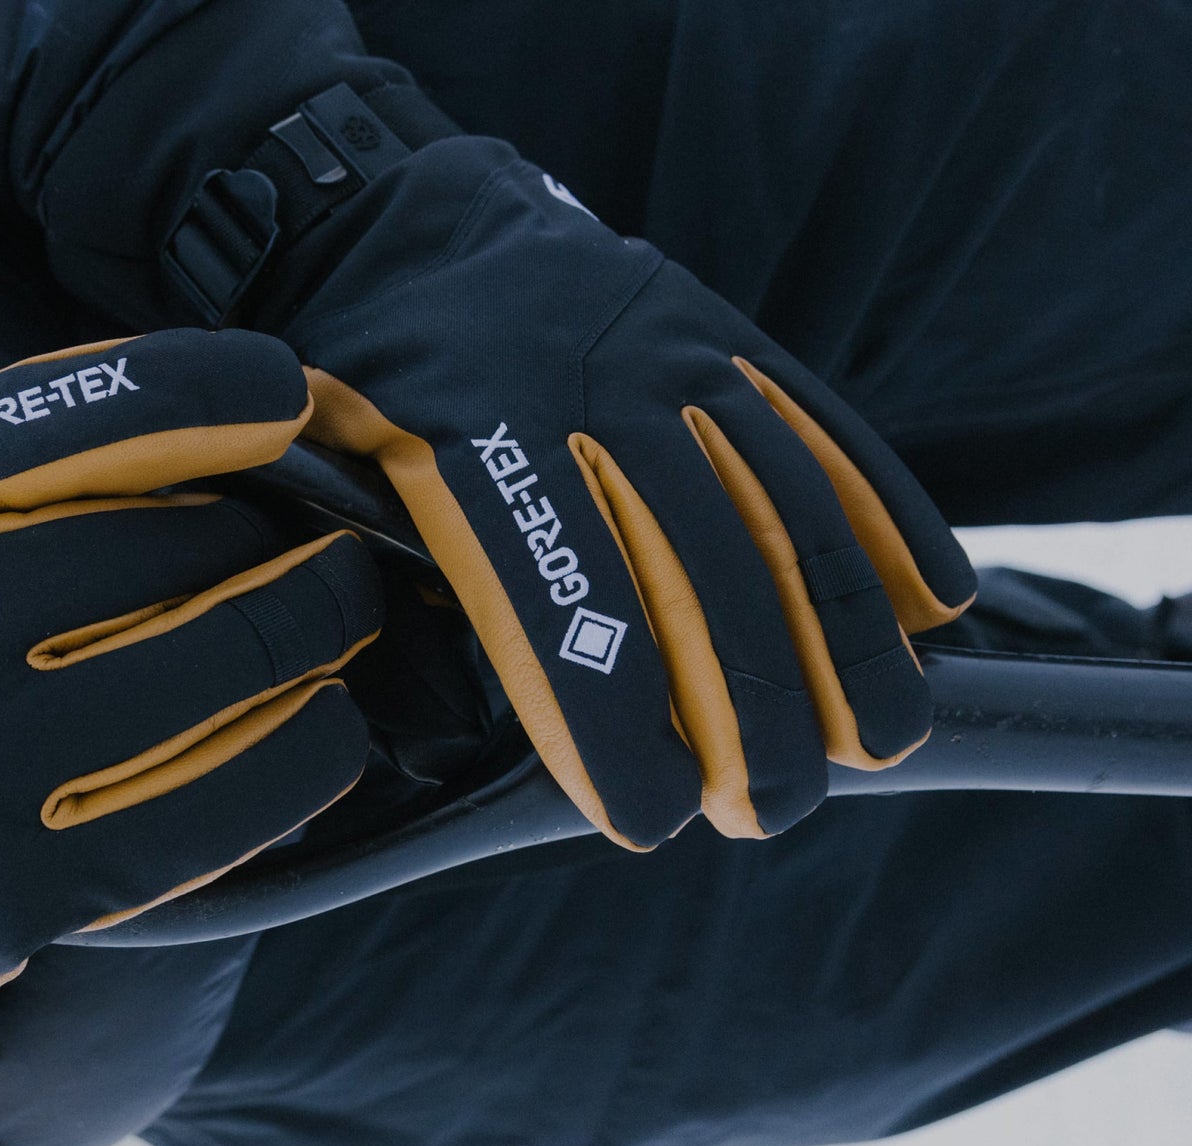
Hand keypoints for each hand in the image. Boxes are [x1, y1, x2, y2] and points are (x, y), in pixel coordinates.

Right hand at [0, 329, 380, 1012]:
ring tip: (339, 621)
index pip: (78, 415)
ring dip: (319, 629)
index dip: (208, 387)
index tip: (284, 390)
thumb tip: (233, 423)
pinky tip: (328, 721)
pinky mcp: (31, 879)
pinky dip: (308, 747)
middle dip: (288, 541)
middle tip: (327, 552)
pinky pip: (231, 795)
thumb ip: (14, 475)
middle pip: (194, 542)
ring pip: (230, 659)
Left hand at [269, 140, 974, 848]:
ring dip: (842, 635)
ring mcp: (663, 352)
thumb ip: (377, 576)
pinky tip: (934, 602)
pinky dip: (883, 513)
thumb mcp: (325, 469)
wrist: (407, 213)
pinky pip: (817, 426)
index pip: (558, 602)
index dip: (612, 720)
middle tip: (769, 810)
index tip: (652, 817)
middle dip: (747, 708)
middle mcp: (582, 391)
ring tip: (877, 743)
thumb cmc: (360, 378)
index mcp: (465, 438)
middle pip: (694, 569)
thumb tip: (423, 723)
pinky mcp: (714, 330)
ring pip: (778, 505)